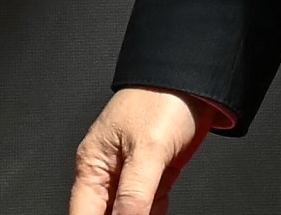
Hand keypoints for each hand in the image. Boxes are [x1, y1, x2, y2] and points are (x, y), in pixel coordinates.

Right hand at [69, 87, 216, 214]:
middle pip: (106, 214)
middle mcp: (109, 172)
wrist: (196, 79)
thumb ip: (134, 193)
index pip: (84, 213)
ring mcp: (132, 174)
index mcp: (94, 163)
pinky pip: (149, 207)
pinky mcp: (155, 176)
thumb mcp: (148, 149)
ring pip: (128, 213)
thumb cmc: (163, 97)